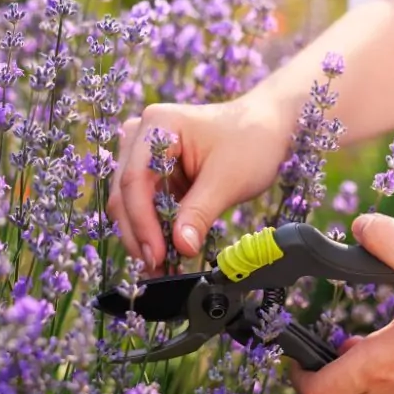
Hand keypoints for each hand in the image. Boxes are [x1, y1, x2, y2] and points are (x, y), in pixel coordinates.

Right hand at [107, 98, 289, 273]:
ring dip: (144, 235)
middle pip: (125, 193)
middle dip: (139, 234)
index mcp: (158, 124)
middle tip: (158, 269)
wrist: (268, 127)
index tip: (156, 256)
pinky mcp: (153, 169)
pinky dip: (154, 228)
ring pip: (129, 202)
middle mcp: (141, 135)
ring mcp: (144, 151)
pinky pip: (144, 204)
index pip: (135, 181)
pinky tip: (167, 250)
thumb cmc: (252, 142)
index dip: (142, 223)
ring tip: (163, 265)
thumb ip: (199, 213)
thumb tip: (180, 247)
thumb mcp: (228, 180)